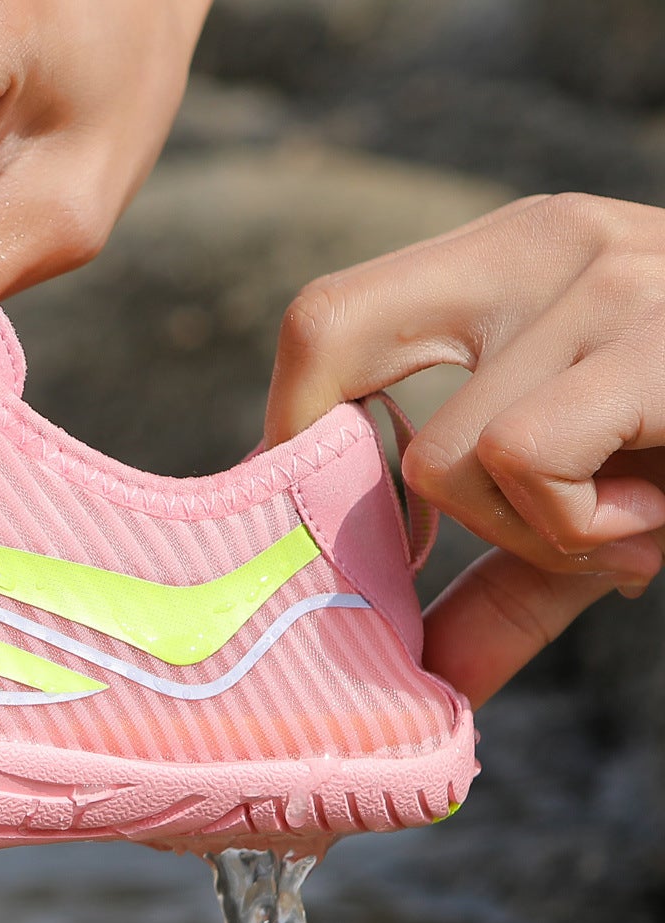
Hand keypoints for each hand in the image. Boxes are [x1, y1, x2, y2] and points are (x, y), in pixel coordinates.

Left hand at [264, 192, 664, 705]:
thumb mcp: (595, 512)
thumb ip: (496, 578)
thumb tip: (418, 679)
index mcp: (506, 262)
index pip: (325, 321)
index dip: (295, 430)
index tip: (352, 523)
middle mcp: (542, 243)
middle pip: (326, 329)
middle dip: (355, 470)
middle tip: (426, 542)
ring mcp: (604, 276)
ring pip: (438, 452)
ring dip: (527, 532)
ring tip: (624, 522)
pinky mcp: (657, 335)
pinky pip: (520, 460)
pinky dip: (578, 529)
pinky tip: (655, 521)